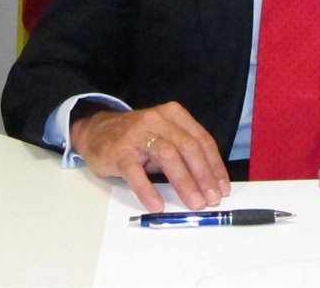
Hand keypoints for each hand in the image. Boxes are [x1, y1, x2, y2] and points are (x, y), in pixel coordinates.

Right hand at [70, 101, 230, 212]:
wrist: (96, 131)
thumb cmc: (136, 137)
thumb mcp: (163, 135)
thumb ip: (183, 152)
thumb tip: (208, 182)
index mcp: (173, 115)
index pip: (201, 139)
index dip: (215, 165)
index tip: (223, 187)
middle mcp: (158, 121)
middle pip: (188, 147)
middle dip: (204, 175)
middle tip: (212, 198)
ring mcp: (138, 135)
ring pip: (167, 156)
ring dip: (184, 182)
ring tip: (195, 202)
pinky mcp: (120, 152)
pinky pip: (136, 172)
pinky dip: (148, 190)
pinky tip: (157, 205)